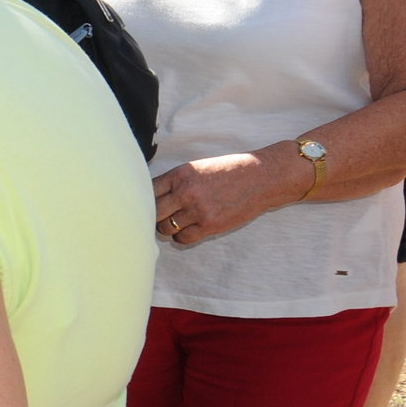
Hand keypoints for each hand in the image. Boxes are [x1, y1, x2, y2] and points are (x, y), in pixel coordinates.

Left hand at [152, 148, 307, 246]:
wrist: (261, 177)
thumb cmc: (229, 171)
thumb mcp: (198, 168)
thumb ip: (176, 182)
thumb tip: (152, 198)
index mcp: (180, 174)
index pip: (147, 191)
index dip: (144, 200)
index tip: (146, 205)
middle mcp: (186, 192)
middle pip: (152, 212)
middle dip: (153, 216)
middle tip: (160, 217)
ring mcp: (197, 210)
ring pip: (165, 228)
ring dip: (168, 227)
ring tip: (178, 221)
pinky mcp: (210, 225)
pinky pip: (183, 238)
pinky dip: (182, 237)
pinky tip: (189, 229)